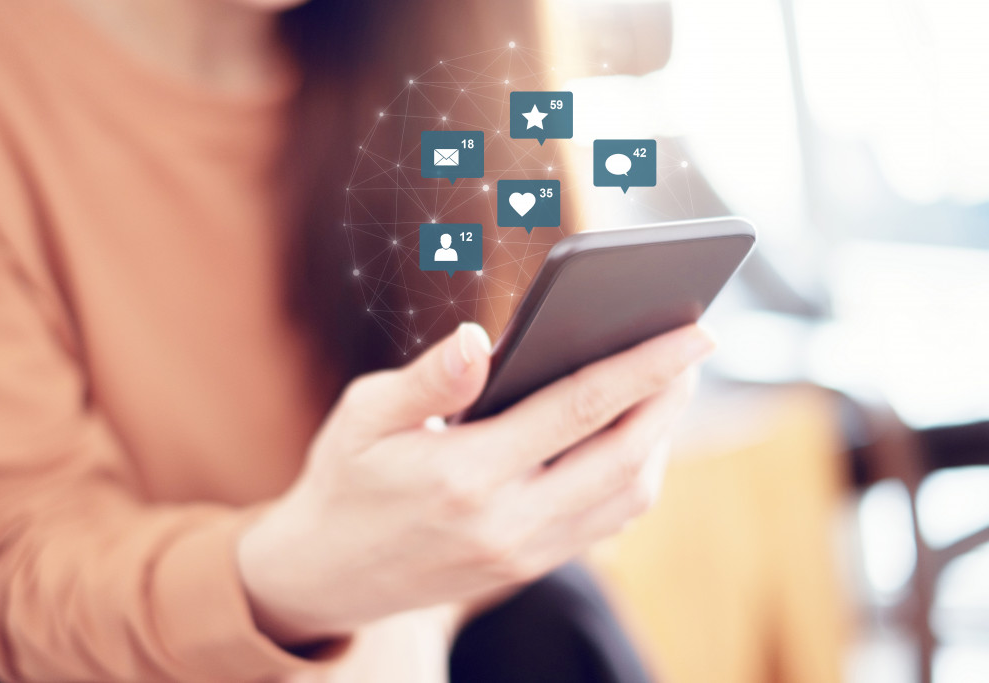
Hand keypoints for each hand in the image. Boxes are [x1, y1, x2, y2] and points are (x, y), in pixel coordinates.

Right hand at [237, 322, 711, 644]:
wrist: (326, 574)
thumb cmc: (344, 481)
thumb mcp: (363, 417)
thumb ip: (428, 379)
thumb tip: (478, 339)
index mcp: (465, 475)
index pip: (579, 409)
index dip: (645, 366)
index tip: (695, 332)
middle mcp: (506, 522)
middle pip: (623, 457)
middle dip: (670, 400)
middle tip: (692, 351)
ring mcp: (523, 554)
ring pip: (626, 497)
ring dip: (659, 441)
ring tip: (666, 390)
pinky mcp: (527, 568)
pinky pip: (605, 522)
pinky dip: (633, 477)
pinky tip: (630, 440)